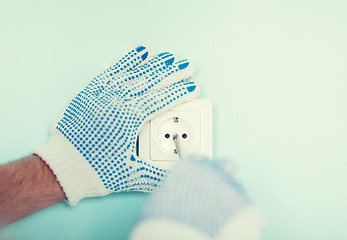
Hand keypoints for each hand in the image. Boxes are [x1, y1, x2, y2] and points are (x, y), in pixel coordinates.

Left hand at [34, 44, 198, 204]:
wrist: (61, 168)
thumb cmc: (95, 171)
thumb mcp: (132, 175)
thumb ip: (158, 174)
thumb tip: (177, 174)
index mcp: (129, 120)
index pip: (162, 101)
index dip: (180, 94)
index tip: (193, 88)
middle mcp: (117, 102)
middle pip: (152, 82)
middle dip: (174, 73)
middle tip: (189, 65)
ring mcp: (103, 95)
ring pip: (134, 73)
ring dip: (154, 64)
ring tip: (168, 56)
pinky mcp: (90, 93)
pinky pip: (111, 71)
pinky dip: (127, 61)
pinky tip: (138, 54)